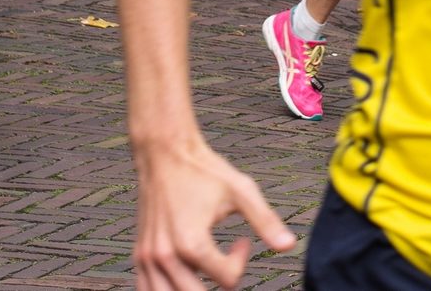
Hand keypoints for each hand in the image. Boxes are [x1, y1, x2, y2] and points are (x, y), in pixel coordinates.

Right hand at [133, 143, 294, 289]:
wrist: (164, 152)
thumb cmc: (200, 169)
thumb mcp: (240, 190)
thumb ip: (265, 220)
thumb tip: (288, 245)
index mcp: (192, 242)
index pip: (228, 280)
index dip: (242, 261)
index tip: (243, 242)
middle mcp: (166, 254)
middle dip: (219, 283)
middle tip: (225, 263)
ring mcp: (149, 256)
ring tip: (205, 276)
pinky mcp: (141, 253)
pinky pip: (146, 288)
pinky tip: (179, 282)